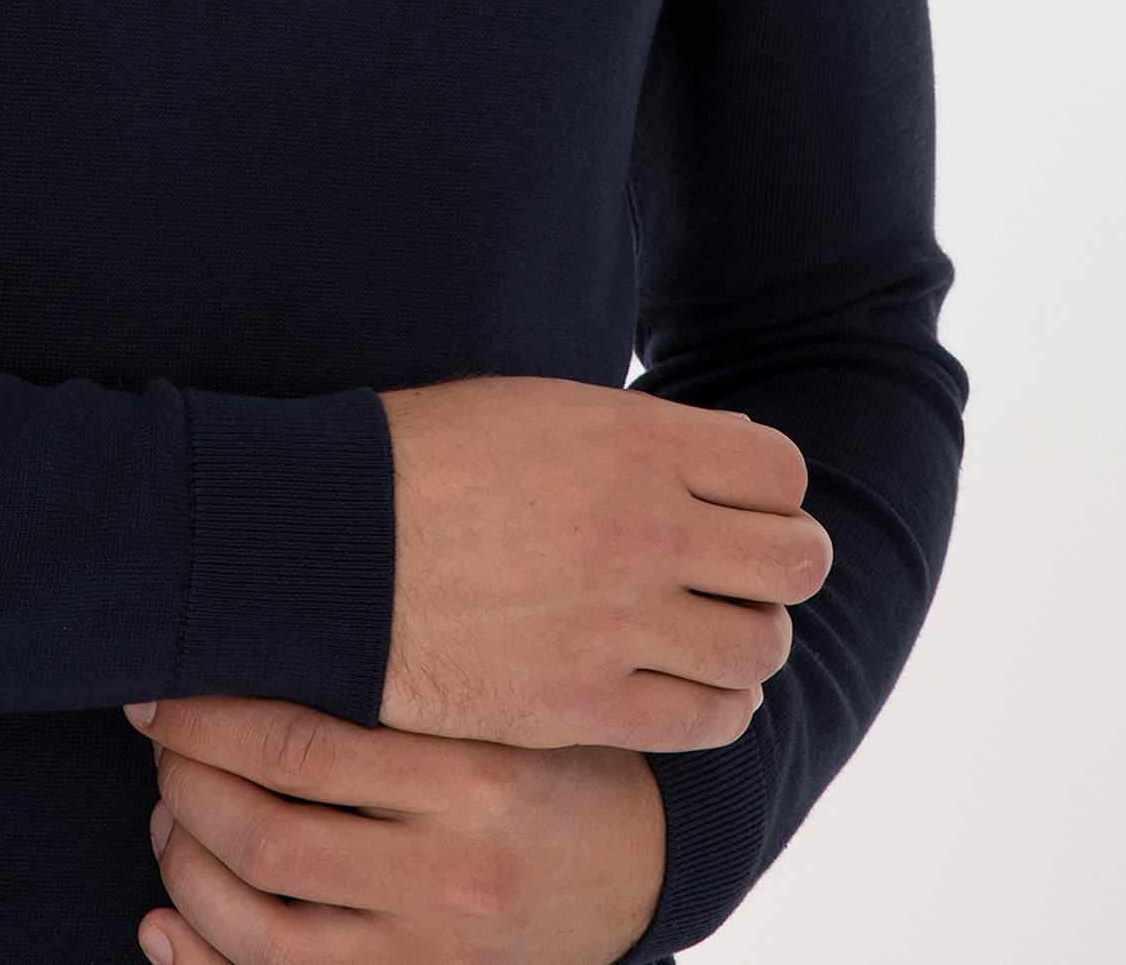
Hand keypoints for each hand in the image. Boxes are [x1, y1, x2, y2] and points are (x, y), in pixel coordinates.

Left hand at [123, 695, 666, 964]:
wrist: (644, 863)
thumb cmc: (554, 743)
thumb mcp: (506, 689)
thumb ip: (414, 659)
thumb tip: (284, 590)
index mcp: (477, 773)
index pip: (302, 747)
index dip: (208, 717)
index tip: (161, 684)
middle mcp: (454, 871)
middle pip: (268, 839)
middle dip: (184, 784)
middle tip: (156, 739)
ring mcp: (435, 949)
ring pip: (265, 929)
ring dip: (187, 867)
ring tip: (168, 815)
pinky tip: (163, 921)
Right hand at [378, 373, 830, 747]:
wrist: (328, 543)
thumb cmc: (426, 459)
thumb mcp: (542, 407)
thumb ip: (645, 436)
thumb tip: (737, 451)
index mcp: (637, 443)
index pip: (781, 472)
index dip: (769, 490)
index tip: (739, 505)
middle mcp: (646, 532)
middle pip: (798, 562)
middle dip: (779, 564)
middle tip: (739, 573)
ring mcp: (619, 624)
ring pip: (762, 647)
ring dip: (746, 637)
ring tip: (707, 631)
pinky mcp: (584, 703)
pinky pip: (708, 719)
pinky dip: (714, 704)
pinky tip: (682, 685)